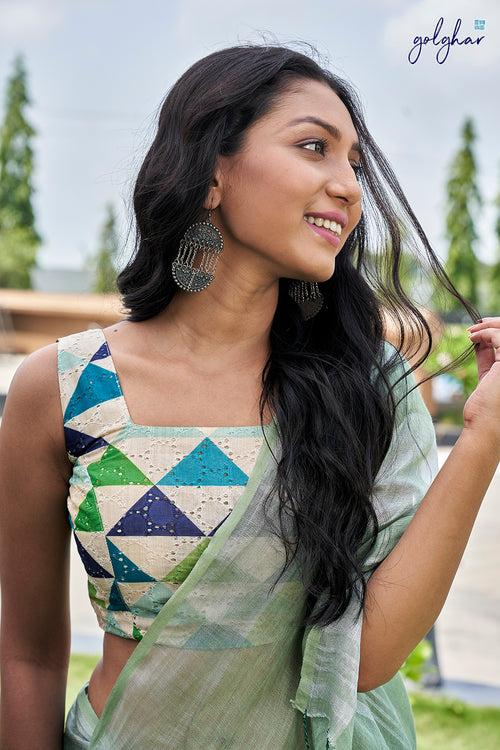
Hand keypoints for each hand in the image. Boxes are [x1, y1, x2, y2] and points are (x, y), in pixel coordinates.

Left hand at [462, 316, 499, 445]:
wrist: (485, 427)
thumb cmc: (485, 408)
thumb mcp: (489, 376)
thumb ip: (488, 358)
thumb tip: (480, 342)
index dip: (498, 330)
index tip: (480, 330)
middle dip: (495, 324)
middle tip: (476, 326)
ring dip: (489, 327)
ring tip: (471, 332)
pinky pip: (499, 337)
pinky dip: (485, 333)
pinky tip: (472, 338)